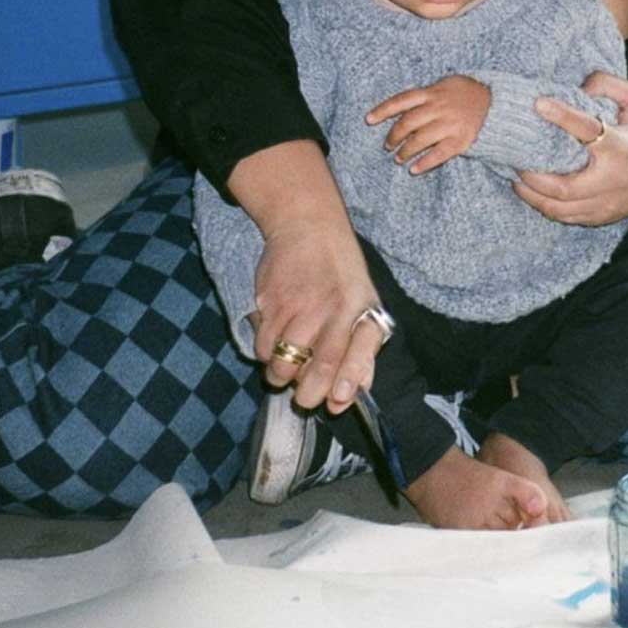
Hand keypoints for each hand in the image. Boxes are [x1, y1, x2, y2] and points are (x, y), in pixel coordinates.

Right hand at [251, 218, 388, 414]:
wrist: (308, 225)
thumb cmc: (340, 272)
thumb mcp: (364, 302)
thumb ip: (362, 350)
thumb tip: (351, 396)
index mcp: (363, 310)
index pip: (361, 353)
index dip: (349, 381)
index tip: (336, 402)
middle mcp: (335, 310)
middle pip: (321, 365)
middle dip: (309, 394)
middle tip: (304, 400)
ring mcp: (302, 306)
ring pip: (284, 363)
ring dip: (281, 376)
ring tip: (286, 369)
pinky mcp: (272, 302)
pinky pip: (263, 346)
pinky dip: (265, 354)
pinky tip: (274, 341)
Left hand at [366, 75, 490, 173]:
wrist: (497, 104)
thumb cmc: (466, 93)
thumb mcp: (446, 84)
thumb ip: (426, 94)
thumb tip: (403, 106)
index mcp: (433, 93)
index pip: (402, 100)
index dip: (383, 110)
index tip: (369, 120)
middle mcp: (439, 108)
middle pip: (408, 123)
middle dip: (394, 136)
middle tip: (388, 145)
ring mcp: (450, 125)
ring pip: (420, 140)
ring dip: (405, 151)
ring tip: (399, 158)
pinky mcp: (460, 141)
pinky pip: (438, 154)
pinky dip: (424, 163)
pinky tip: (414, 169)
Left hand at [513, 72, 627, 224]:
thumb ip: (608, 84)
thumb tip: (576, 87)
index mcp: (622, 146)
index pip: (588, 131)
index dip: (562, 116)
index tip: (538, 103)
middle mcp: (613, 179)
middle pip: (565, 188)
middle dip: (533, 175)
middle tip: (514, 157)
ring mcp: (606, 203)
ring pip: (560, 209)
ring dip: (531, 195)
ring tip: (515, 175)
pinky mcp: (599, 217)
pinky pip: (565, 217)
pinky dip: (543, 205)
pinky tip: (529, 190)